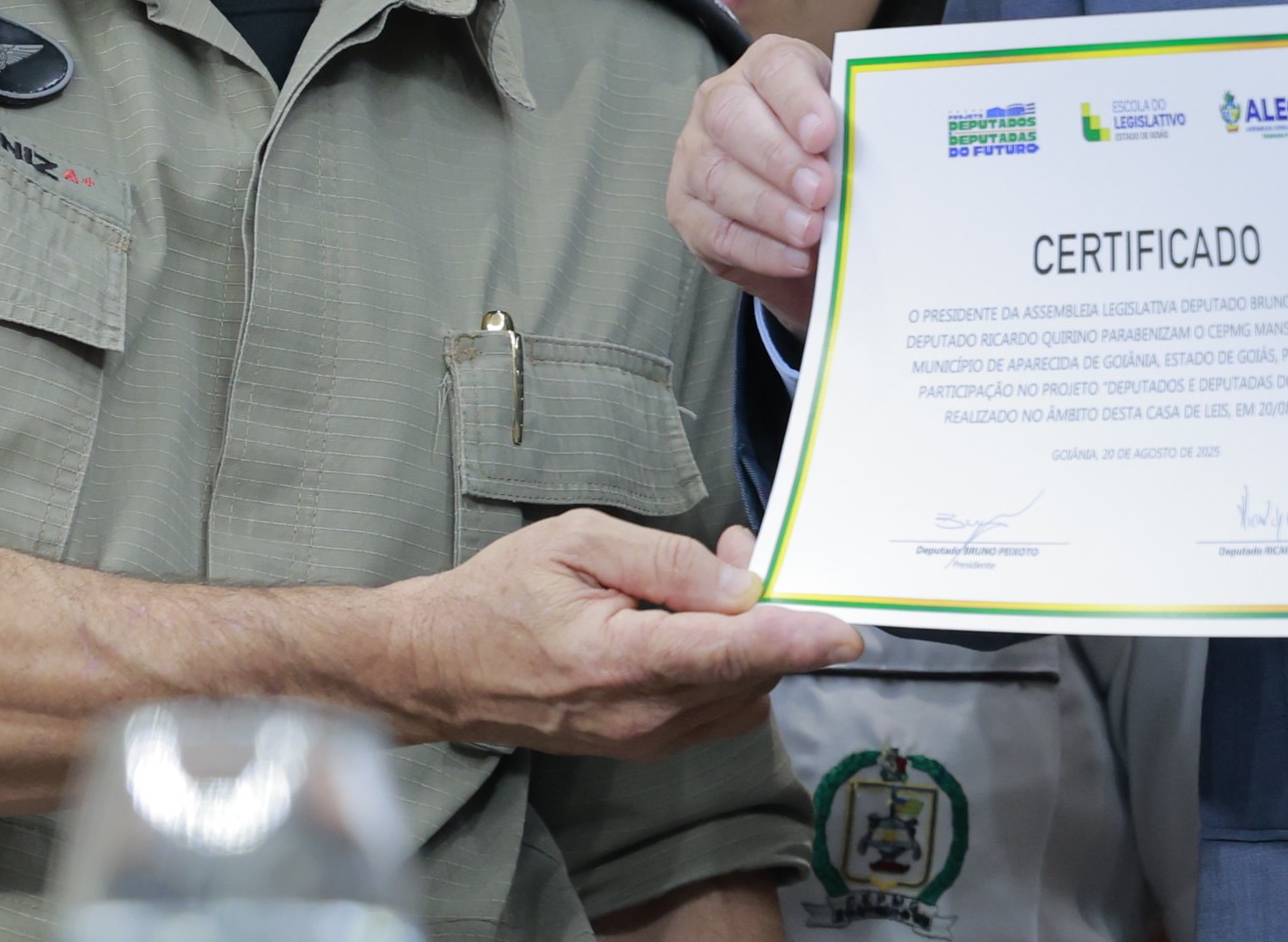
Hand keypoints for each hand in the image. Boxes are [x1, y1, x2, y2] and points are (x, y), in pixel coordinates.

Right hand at [379, 515, 861, 760]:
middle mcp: (639, 717)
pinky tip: (703, 620)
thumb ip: (665, 561)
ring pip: (739, 693)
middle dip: (770, 612)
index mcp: (618, 661)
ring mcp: (642, 740)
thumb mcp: (578, 542)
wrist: (438, 668)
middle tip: (740, 547)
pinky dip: (731, 665)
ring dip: (752, 638)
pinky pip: (717, 709)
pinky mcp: (644, 745)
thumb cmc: (499, 595)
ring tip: (713, 575)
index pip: (730, 654)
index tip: (849, 633)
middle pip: (747, 673)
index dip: (796, 640)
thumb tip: (740, 582)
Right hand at [667, 33, 837, 332]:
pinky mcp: (684, 207)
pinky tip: (795, 259)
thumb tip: (867, 157)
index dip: (798, 102)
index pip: (775, 69)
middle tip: (821, 191)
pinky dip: (758, 249)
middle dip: (779, 159)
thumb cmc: (828, 151)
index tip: (824, 135)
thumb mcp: (844, 127)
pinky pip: (714, 231)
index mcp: (765, 68)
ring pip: (718, 177)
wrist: (798, 198)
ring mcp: (693, 154)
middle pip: (732, 120)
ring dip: (769, 209)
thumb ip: (851, 131)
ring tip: (811, 231)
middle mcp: (718, 102)